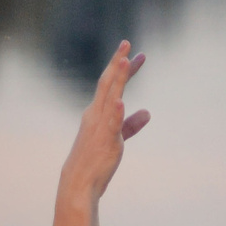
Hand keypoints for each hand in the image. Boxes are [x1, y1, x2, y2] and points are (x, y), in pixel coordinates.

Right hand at [59, 41, 148, 206]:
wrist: (79, 182)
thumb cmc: (95, 160)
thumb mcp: (116, 138)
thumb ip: (130, 124)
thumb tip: (147, 113)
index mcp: (97, 112)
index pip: (111, 85)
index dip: (123, 69)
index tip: (134, 54)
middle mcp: (95, 114)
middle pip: (108, 83)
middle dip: (118, 63)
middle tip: (127, 43)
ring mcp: (99, 126)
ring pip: (109, 97)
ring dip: (116, 79)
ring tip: (125, 61)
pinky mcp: (105, 140)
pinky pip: (110, 124)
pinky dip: (115, 112)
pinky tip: (120, 101)